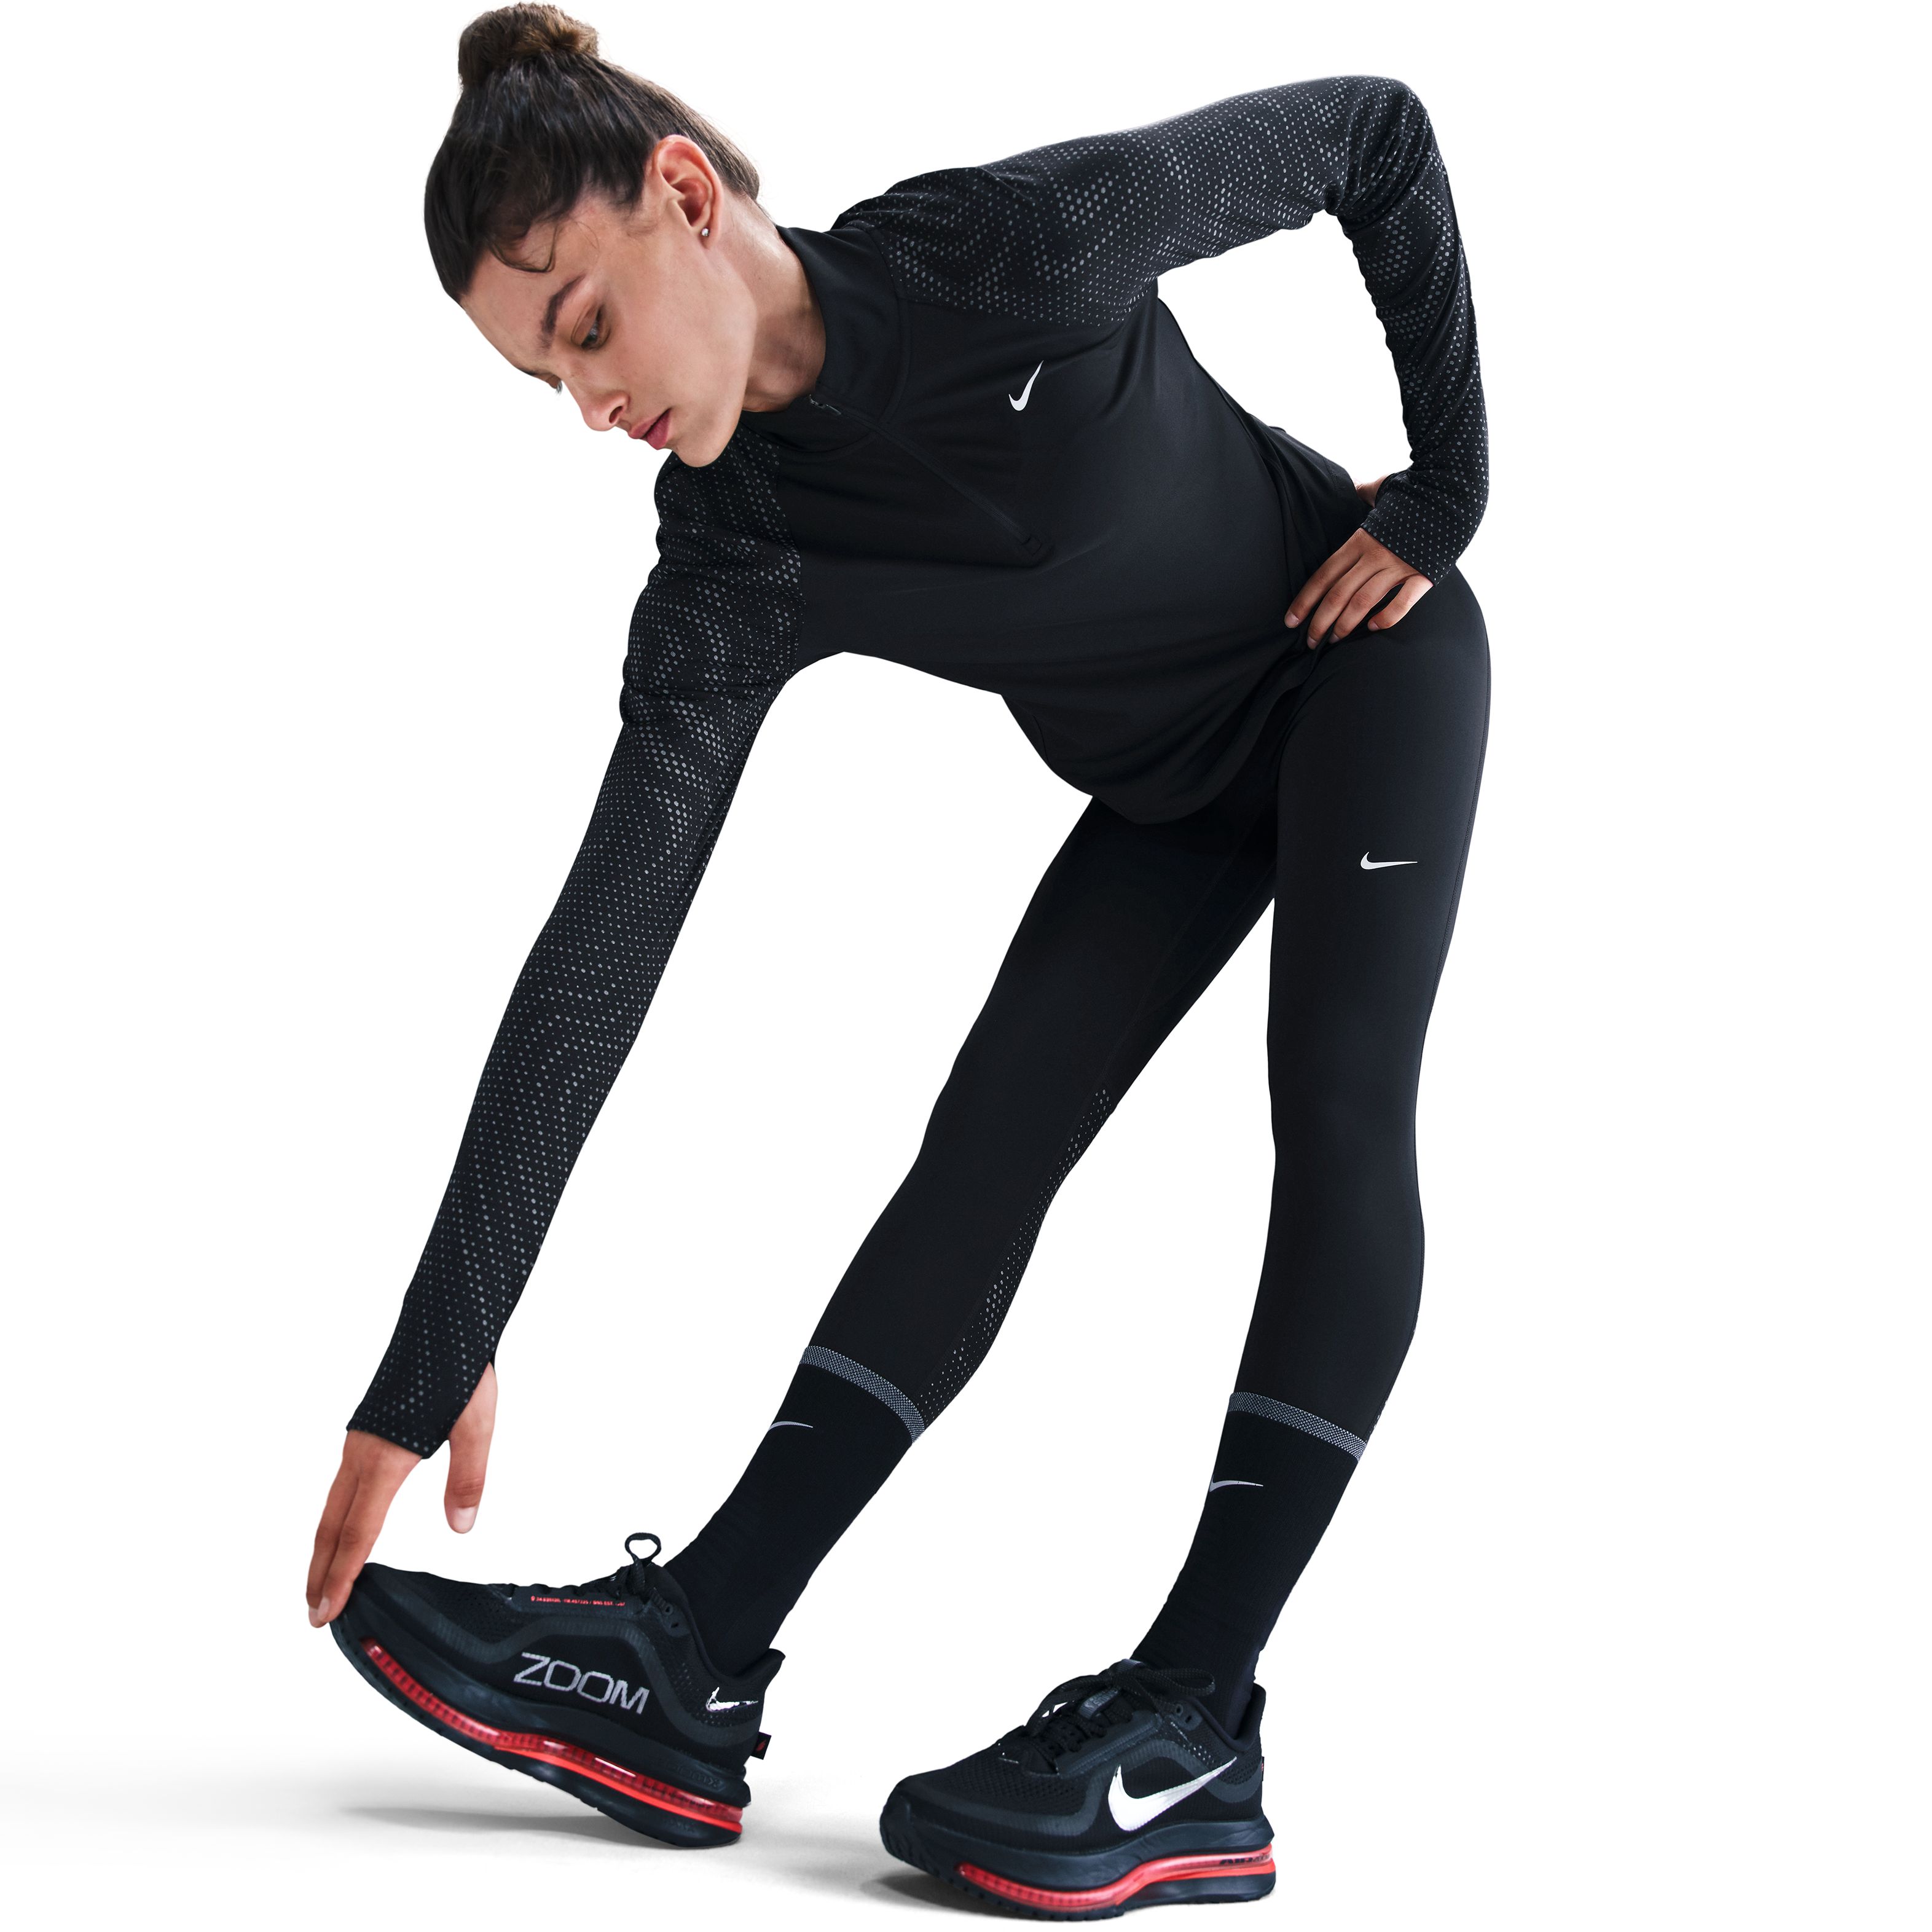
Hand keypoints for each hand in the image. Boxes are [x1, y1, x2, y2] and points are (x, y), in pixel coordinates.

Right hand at [305, 1362, 497, 1626]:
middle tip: (313, 1613)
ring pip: (332, 1506)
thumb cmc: (459, 1368)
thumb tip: (461, 1527)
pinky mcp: (366, 1431)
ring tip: (322, 1580)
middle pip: (331, 1527)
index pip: (357, 1532)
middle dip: (320, 1573)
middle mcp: (361, 1453)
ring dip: (324, 1547)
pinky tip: (345, 1526)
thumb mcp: (476, 1425)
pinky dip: (335, 1518)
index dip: (341, 1575)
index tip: (326, 1610)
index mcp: (385, 1458)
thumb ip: (468, 1478)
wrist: (444, 1318)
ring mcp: (359, 1442)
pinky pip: (341, 1486)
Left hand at [1285, 477, 1431, 646]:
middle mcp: (1374, 554)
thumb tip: (1354, 487)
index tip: (1290, 621)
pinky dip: (1386, 617)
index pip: (1323, 575)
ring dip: (1345, 625)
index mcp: (1359, 539)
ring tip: (1334, 641)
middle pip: (1338, 594)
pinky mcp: (1423, 574)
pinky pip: (1402, 602)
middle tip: (1309, 642)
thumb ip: (1363, 493)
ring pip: (1363, 602)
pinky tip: (1373, 628)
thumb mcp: (1381, 490)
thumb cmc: (1415, 491)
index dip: (1304, 600)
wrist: (1453, 490)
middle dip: (1320, 621)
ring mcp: (1398, 565)